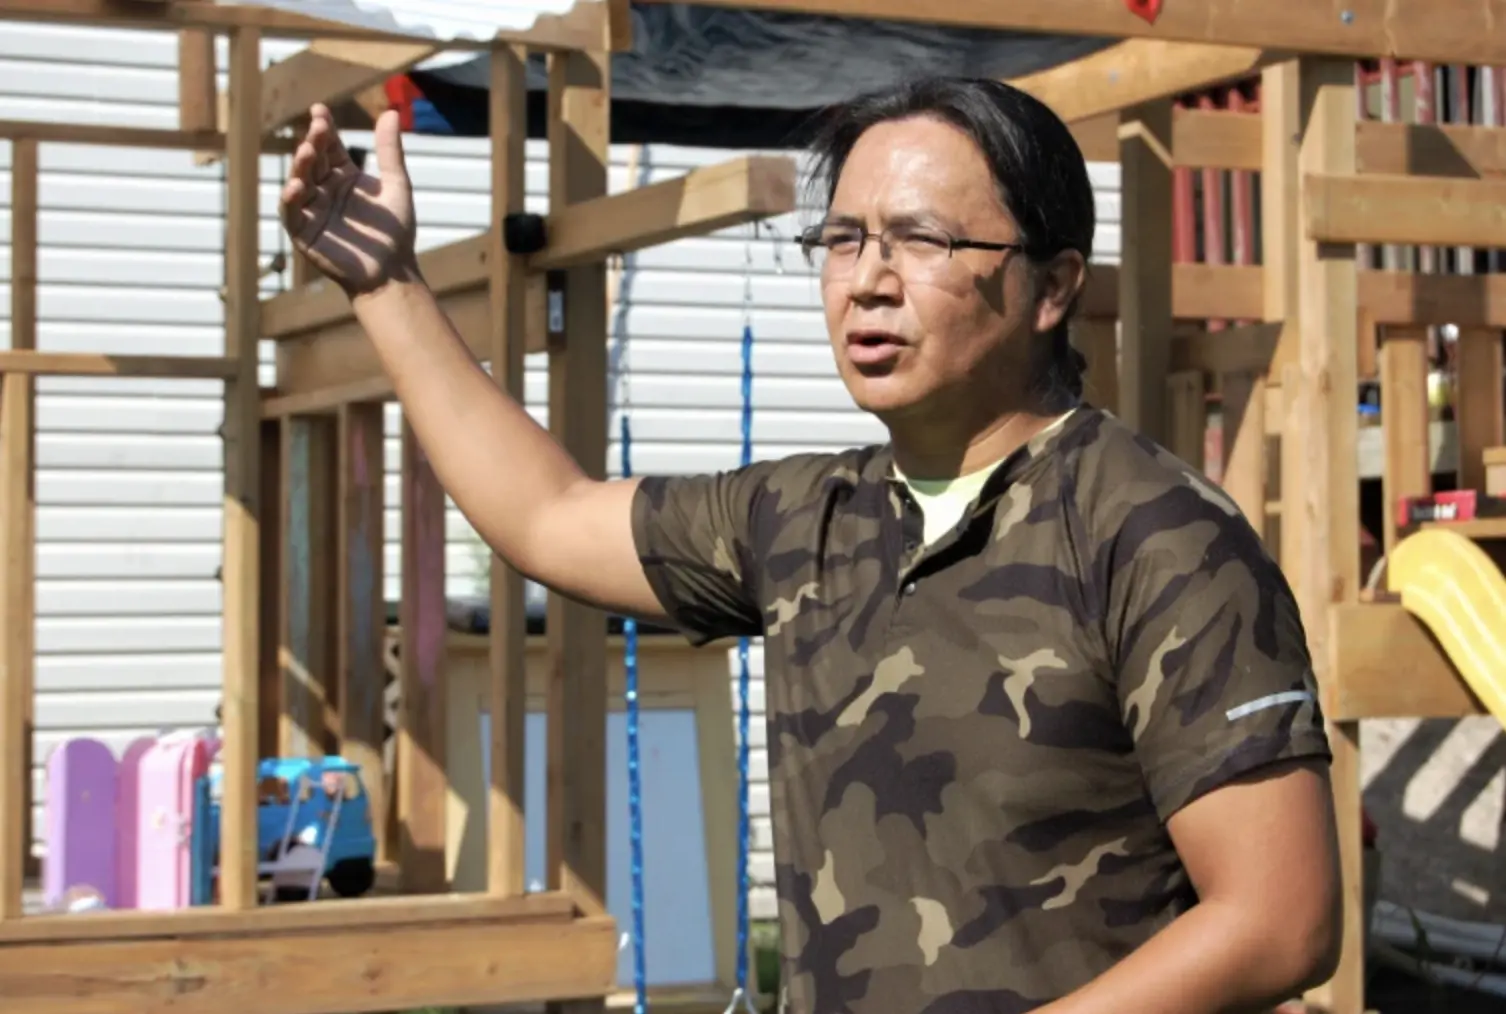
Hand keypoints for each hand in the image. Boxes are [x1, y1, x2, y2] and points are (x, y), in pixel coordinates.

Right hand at [279, 103, 417, 295]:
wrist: (392, 271)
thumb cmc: (395, 232)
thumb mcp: (396, 185)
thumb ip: (390, 151)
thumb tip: (391, 111)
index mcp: (343, 176)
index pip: (329, 147)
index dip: (324, 129)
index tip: (320, 111)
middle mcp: (324, 190)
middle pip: (313, 161)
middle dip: (313, 144)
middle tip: (318, 129)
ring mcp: (311, 210)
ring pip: (299, 182)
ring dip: (300, 167)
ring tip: (306, 152)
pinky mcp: (303, 233)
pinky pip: (291, 214)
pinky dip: (290, 200)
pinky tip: (296, 187)